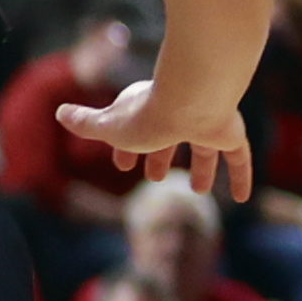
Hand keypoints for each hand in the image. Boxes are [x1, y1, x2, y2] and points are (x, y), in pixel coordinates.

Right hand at [55, 79, 253, 200]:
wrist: (190, 102)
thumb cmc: (146, 116)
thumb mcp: (107, 127)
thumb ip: (85, 123)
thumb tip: (60, 113)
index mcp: (145, 110)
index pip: (134, 129)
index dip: (126, 148)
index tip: (123, 165)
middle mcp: (176, 116)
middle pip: (168, 139)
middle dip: (160, 157)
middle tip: (156, 178)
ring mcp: (204, 124)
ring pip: (204, 148)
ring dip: (202, 169)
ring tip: (199, 189)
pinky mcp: (229, 134)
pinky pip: (238, 158)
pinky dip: (240, 178)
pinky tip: (241, 198)